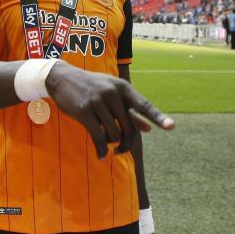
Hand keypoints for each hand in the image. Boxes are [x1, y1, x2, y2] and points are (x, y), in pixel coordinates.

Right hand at [46, 62, 173, 158]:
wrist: (63, 78)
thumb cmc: (91, 86)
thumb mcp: (112, 93)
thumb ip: (130, 111)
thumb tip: (148, 129)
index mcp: (123, 87)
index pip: (144, 105)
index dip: (158, 117)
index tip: (171, 127)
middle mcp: (112, 93)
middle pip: (129, 127)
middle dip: (127, 143)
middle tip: (122, 150)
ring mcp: (98, 102)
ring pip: (114, 134)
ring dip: (112, 143)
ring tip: (106, 143)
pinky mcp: (84, 111)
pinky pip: (98, 137)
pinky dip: (101, 149)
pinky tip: (101, 155)